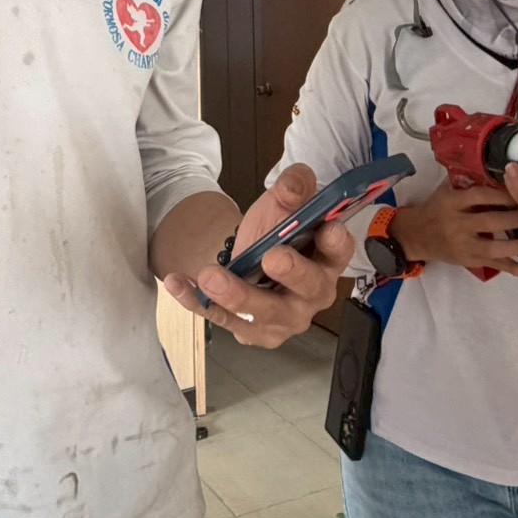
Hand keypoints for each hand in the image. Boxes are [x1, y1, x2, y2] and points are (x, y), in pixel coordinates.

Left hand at [161, 165, 353, 349]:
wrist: (250, 261)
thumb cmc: (277, 234)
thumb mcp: (283, 204)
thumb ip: (293, 189)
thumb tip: (292, 186)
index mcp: (328, 259)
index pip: (339, 251)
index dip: (336, 241)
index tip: (328, 228)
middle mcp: (313, 293)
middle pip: (308, 287)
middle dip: (291, 272)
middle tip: (271, 257)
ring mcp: (284, 318)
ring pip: (264, 313)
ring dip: (236, 295)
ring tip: (210, 276)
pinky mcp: (253, 331)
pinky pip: (224, 319)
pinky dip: (198, 302)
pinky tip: (178, 283)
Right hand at [388, 180, 517, 277]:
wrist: (417, 236)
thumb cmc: (436, 209)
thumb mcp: (446, 190)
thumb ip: (467, 181)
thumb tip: (495, 167)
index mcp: (452, 203)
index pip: (480, 196)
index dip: (503, 194)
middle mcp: (458, 225)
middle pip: (491, 221)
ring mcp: (464, 246)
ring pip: (496, 247)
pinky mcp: (470, 261)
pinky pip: (495, 266)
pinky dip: (515, 269)